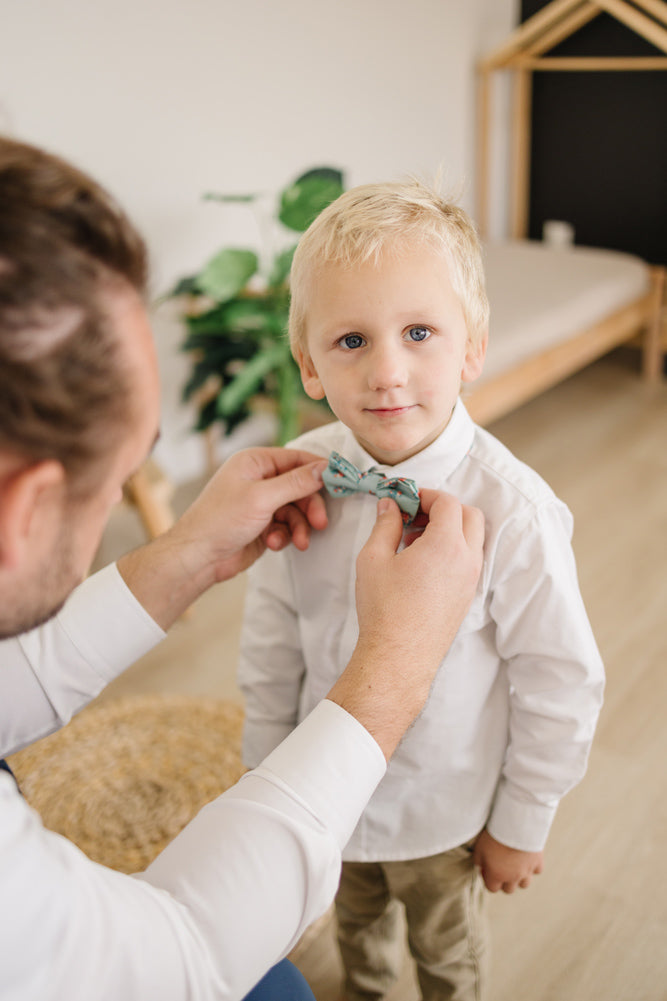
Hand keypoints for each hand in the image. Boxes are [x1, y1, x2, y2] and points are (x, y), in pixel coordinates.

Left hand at [118, 447, 327, 628]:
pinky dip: (285, 536)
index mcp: (255, 462)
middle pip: (300, 486)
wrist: (198, 557)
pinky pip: (287, 526)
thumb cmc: (220, 521)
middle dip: (310, 506)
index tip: (341, 482)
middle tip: (320, 522)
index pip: (297, 459)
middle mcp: (258, 479)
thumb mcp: (262, 498)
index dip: (320, 470)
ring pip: (296, 510)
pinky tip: (274, 544)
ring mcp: (261, 503)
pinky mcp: (263, 525)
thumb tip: (326, 467)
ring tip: (299, 542)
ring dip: (299, 526)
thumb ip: (297, 482)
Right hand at [328, 489, 484, 759]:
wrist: (399, 656)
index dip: (426, 495)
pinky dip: (453, 550)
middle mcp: (467, 559)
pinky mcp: (468, 596)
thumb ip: (385, 525)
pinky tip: (423, 564)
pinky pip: (469, 560)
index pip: (447, 502)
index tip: (405, 500)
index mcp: (447, 544)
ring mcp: (471, 579)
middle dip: (444, 508)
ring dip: (450, 529)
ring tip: (415, 541)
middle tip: (414, 515)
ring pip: (473, 538)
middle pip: (470, 515)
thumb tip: (390, 505)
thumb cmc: (384, 608)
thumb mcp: (373, 558)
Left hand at [473, 829, 543, 892]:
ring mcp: (527, 871)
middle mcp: (512, 877)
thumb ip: (479, 861)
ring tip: (515, 864)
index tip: (488, 868)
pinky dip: (532, 866)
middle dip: (504, 881)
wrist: (516, 824)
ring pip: (524, 884)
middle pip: (508, 889)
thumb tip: (481, 867)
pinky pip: (536, 870)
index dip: (489, 878)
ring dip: (519, 877)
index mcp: (496, 875)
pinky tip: (526, 857)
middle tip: (502, 867)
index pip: (492, 888)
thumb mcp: (479, 848)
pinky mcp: (538, 862)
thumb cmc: (495, 835)